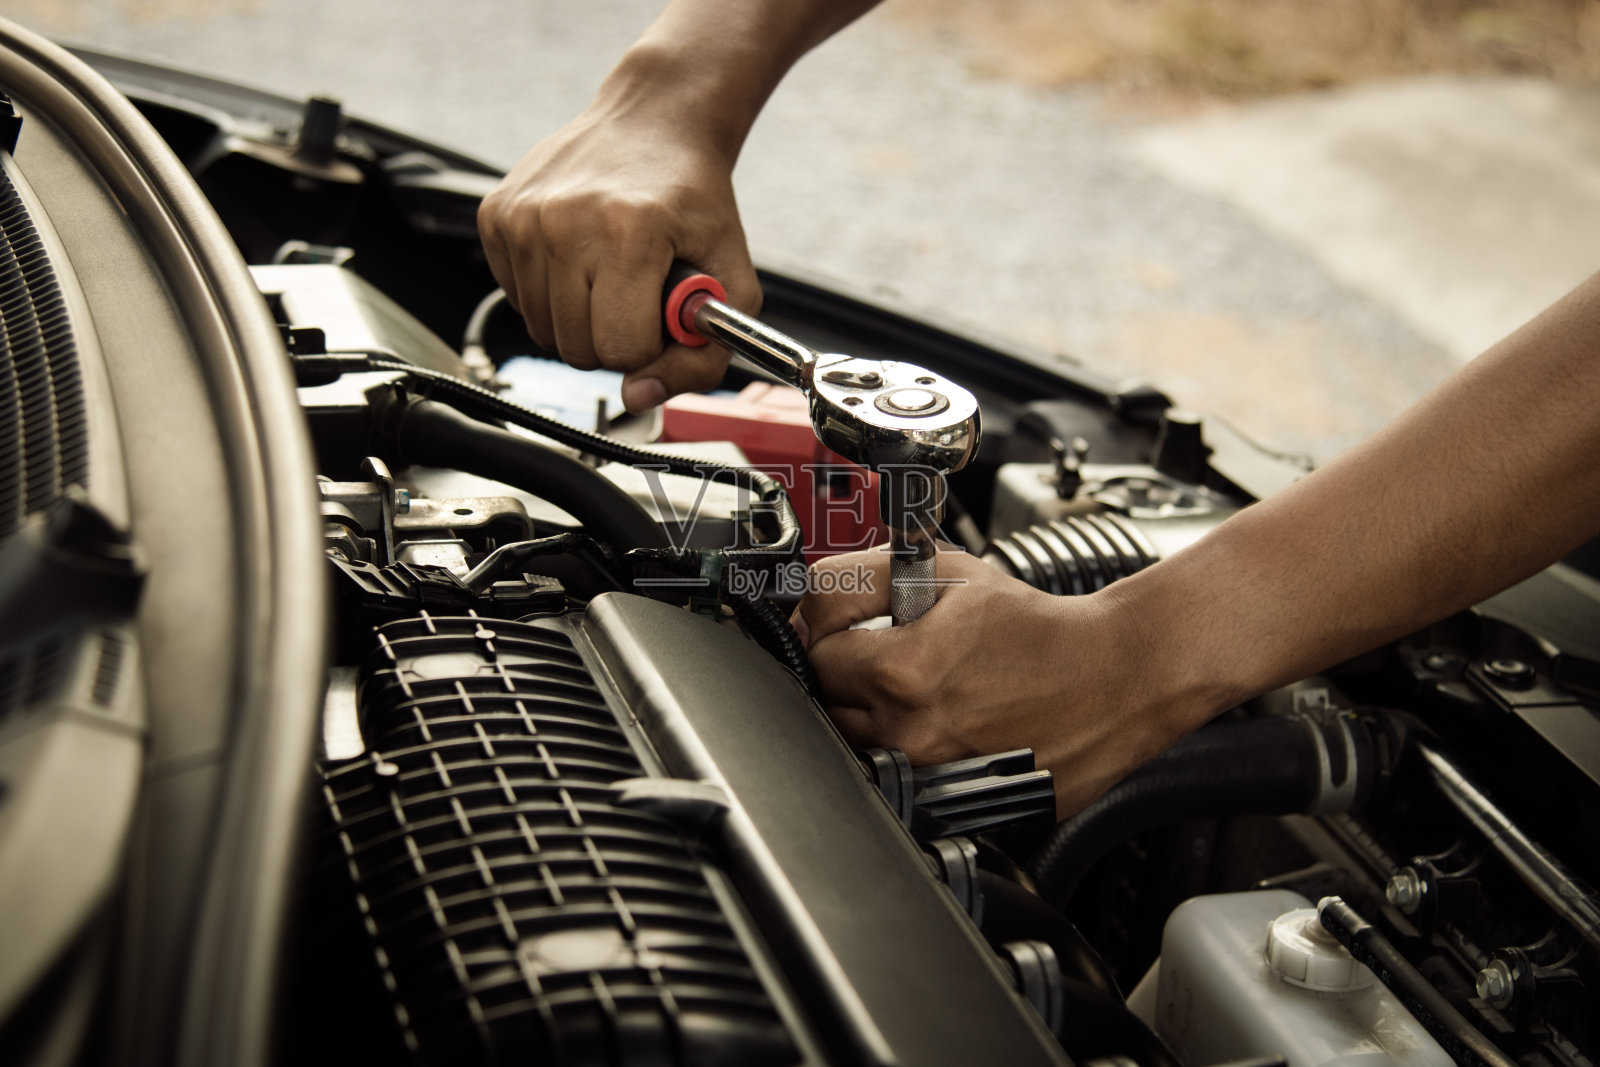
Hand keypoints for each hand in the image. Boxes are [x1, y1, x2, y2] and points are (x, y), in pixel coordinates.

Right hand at [478, 96, 760, 412]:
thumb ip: (701, 359)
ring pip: (544, 333)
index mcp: (630, 231)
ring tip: (612, 272)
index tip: (664, 312)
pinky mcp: (495, 215)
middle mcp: (565, 221)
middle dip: (614, 338)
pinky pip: (518, 300)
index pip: (622, 350)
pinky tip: (580, 255)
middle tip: (640, 293)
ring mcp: (523, 217)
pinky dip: (552, 293)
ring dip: (582, 319)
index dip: (650, 347)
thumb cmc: (696, 202)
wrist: (653, 123)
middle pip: (577, 350)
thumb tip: (636, 399)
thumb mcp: (732, 282)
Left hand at [794, 547, 1205, 816]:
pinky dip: (904, 751)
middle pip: (825, 703)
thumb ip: (864, 578)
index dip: (827, 630)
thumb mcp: (946, 571)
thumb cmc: (1037, 627)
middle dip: (844, 672)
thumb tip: (808, 599)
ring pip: (855, 745)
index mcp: (902, 673)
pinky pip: (898, 777)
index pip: (814, 652)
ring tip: (918, 686)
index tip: (849, 626)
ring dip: (869, 714)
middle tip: (884, 652)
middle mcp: (910, 732)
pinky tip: (938, 722)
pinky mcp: (953, 802)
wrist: (1112, 678)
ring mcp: (929, 773)